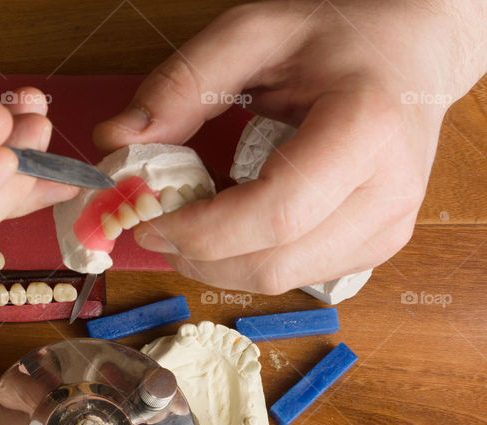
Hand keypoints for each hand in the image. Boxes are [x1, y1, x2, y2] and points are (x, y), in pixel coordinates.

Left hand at [95, 0, 486, 292]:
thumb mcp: (254, 36)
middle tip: (154, 224)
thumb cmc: (338, 40)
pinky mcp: (376, 248)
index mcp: (364, 131)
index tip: (148, 219)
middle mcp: (388, 193)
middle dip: (196, 256)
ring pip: (280, 282)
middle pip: (272, 264)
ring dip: (217, 264)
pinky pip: (294, 277)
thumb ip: (182, 84)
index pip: (274, 215)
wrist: (414, 57)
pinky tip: (231, 226)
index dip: (201, 232)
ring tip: (190, 222)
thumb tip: (115, 141)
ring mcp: (387, 229)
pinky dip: (246, 261)